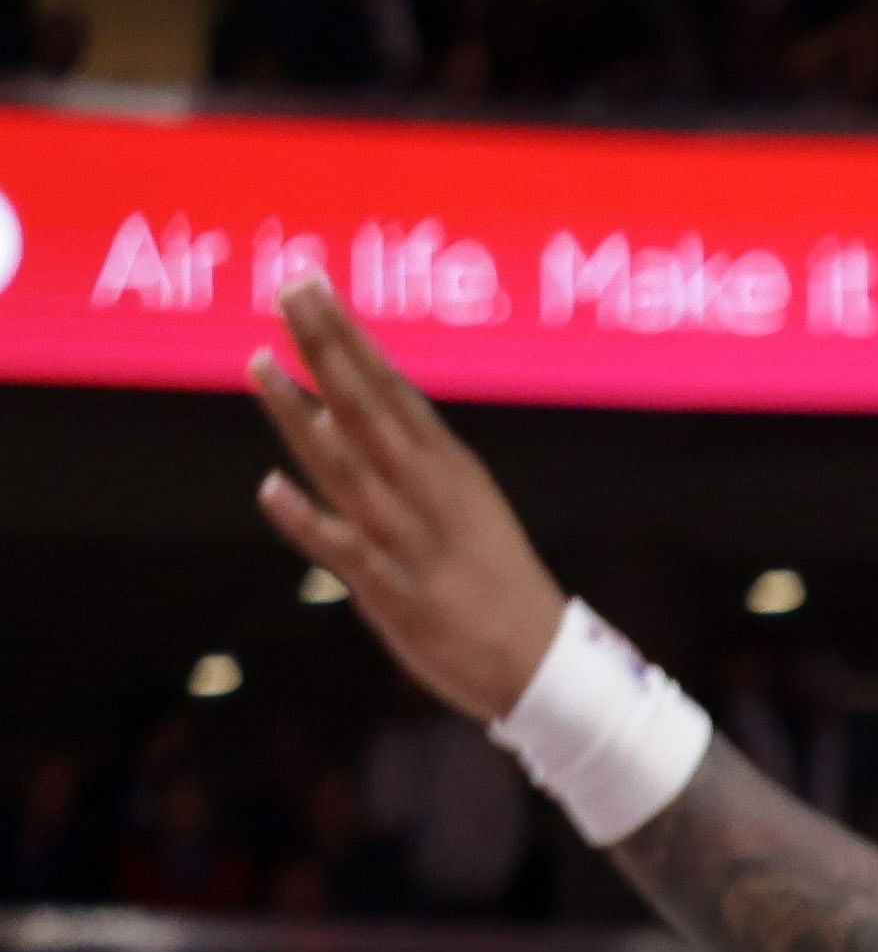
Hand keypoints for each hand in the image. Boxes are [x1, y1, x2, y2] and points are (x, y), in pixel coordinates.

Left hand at [250, 279, 568, 724]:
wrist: (543, 665)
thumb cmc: (493, 582)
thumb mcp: (461, 505)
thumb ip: (398, 460)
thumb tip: (329, 410)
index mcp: (448, 468)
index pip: (391, 388)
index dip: (348, 337)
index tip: (310, 285)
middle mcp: (429, 493)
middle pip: (368, 409)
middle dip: (326, 349)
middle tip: (289, 289)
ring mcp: (412, 541)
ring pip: (349, 466)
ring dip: (303, 415)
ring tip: (259, 364)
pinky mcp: (397, 593)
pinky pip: (346, 552)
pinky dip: (308, 521)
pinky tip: (271, 488)